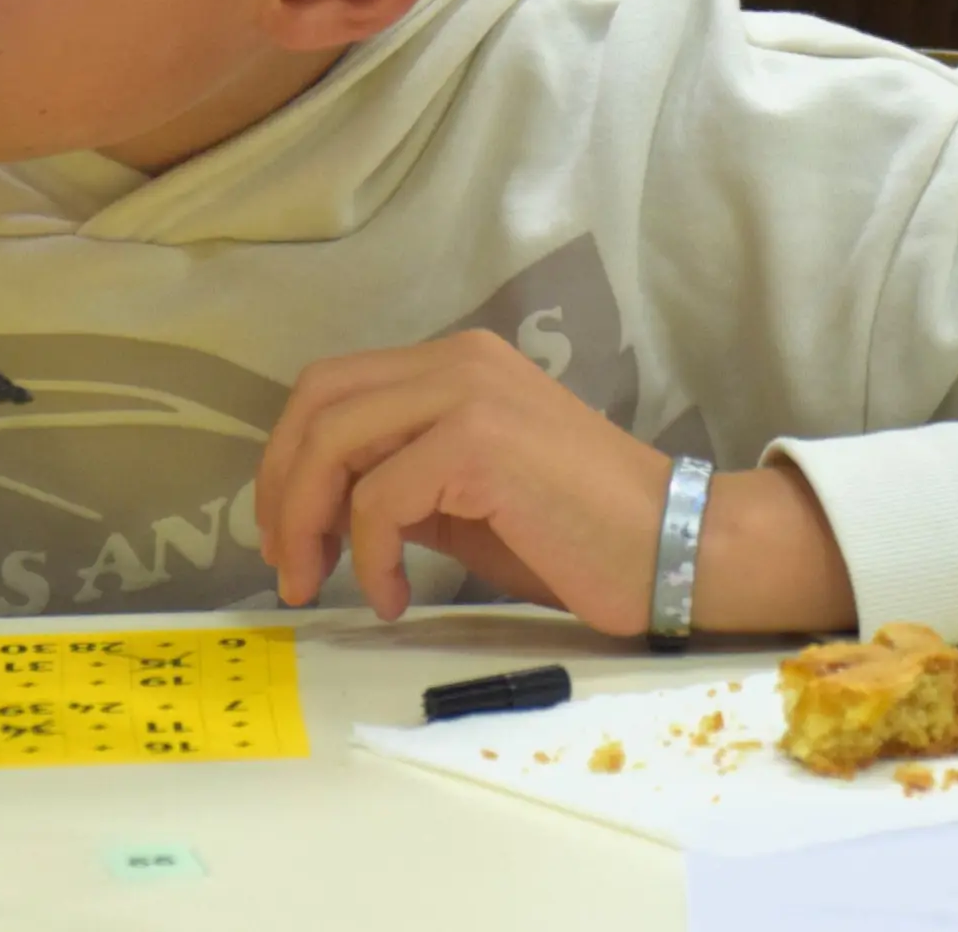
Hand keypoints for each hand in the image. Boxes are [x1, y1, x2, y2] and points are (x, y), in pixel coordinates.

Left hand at [253, 331, 855, 635]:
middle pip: (318, 401)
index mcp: (456, 363)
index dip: (288, 459)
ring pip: (334, 441)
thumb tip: (324, 508)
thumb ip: (402, 482)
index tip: (284, 535)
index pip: (333, 387)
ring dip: (306, 522)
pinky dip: (369, 555)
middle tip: (284, 565)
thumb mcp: (468, 501)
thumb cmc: (580, 537)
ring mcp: (469, 392)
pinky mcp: (478, 441)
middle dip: (280, 487)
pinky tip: (393, 598)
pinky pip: (380, 497)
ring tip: (315, 585)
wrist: (677, 550)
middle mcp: (457, 359)